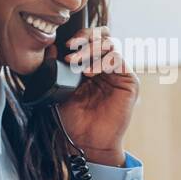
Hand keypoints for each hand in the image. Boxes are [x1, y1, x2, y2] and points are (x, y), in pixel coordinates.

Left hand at [54, 26, 138, 166]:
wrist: (87, 143)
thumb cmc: (74, 120)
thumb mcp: (60, 90)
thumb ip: (56, 68)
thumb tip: (51, 47)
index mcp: (90, 65)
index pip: (90, 40)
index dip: (79, 36)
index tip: (65, 44)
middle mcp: (106, 66)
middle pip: (102, 37)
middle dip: (85, 37)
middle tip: (70, 46)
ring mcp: (118, 73)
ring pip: (110, 45)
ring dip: (91, 49)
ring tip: (75, 61)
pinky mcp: (129, 82)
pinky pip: (119, 60)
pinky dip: (104, 61)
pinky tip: (90, 72)